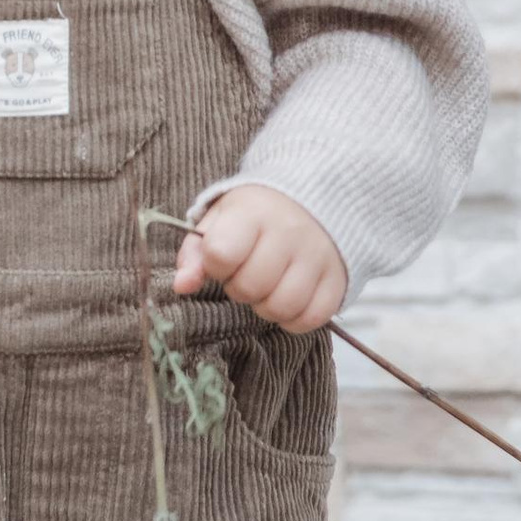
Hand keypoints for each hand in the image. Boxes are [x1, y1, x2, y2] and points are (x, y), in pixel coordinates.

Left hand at [173, 186, 347, 332]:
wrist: (312, 201)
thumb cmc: (254, 216)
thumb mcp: (218, 221)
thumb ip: (194, 253)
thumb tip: (181, 286)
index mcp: (253, 212)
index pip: (221, 254)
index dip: (215, 266)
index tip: (222, 258)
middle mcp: (290, 233)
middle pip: (251, 287)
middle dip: (238, 288)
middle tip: (244, 274)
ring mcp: (318, 257)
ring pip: (282, 307)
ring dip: (265, 307)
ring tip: (265, 288)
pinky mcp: (338, 280)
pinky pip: (312, 318)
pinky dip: (294, 319)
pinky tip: (286, 300)